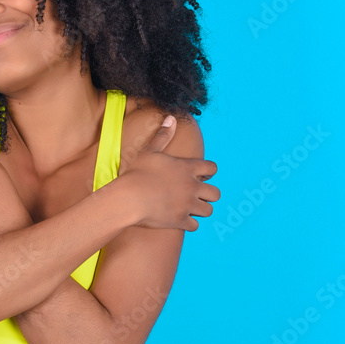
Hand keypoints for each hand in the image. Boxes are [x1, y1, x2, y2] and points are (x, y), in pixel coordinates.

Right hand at [118, 116, 219, 230]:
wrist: (129, 198)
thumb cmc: (137, 173)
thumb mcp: (150, 151)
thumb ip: (163, 135)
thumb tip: (171, 117)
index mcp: (188, 168)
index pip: (212, 168)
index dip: (209, 171)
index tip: (202, 174)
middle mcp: (192, 187)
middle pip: (216, 193)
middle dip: (209, 194)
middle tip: (196, 194)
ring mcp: (187, 205)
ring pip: (208, 210)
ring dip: (201, 209)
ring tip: (189, 207)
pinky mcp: (180, 221)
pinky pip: (195, 226)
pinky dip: (190, 224)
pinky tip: (181, 220)